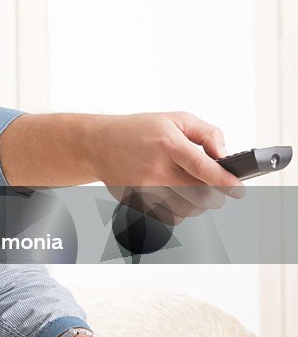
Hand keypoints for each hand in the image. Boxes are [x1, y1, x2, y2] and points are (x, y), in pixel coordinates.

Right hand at [86, 113, 244, 223]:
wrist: (97, 144)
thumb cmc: (136, 131)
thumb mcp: (175, 118)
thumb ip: (206, 132)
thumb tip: (223, 154)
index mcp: (168, 144)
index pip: (204, 168)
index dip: (225, 182)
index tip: (238, 189)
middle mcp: (155, 168)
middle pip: (199, 195)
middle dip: (214, 195)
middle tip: (214, 189)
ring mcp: (144, 188)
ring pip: (185, 210)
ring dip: (197, 205)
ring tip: (192, 192)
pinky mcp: (135, 201)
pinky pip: (167, 218)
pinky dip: (178, 213)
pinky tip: (175, 200)